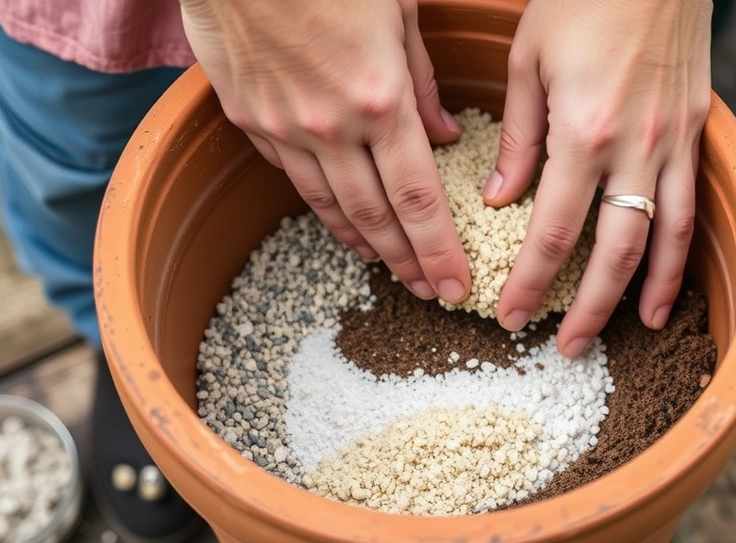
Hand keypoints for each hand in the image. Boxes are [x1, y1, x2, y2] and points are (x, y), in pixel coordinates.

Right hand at [179, 0, 471, 302]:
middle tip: (430, 293)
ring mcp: (283, 127)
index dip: (440, 251)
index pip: (418, 199)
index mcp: (379, 99)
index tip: (457, 286)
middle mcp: (330, 127)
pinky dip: (322, 204)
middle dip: (408, 262)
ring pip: (331, 205)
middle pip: (377, 216)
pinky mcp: (248, 118)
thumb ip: (423, 82)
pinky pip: (292, 175)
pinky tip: (343, 219)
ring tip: (390, 267)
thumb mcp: (399, 11)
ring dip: (365, 243)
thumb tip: (446, 134)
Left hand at [485, 0, 712, 356]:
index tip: (512, 315)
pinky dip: (681, 254)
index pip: (551, 233)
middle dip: (587, 309)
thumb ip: (517, 138)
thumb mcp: (527, 62)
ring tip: (628, 334)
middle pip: (611, 254)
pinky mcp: (694, 136)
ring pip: (661, 242)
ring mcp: (670, 146)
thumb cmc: (582, 1)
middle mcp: (632, 151)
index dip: (531, 283)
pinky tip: (669, 284)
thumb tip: (500, 200)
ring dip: (643, 295)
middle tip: (563, 346)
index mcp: (581, 134)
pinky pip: (690, 210)